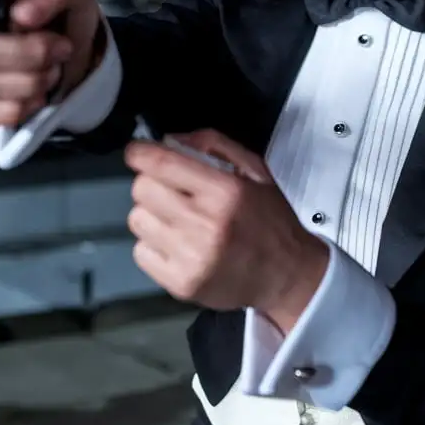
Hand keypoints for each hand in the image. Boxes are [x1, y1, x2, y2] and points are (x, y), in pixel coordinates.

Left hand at [124, 129, 329, 332]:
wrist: (288, 277)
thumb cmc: (271, 222)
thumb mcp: (255, 172)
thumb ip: (215, 145)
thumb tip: (169, 140)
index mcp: (225, 192)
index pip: (161, 163)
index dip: (140, 153)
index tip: (137, 152)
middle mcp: (205, 224)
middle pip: (141, 189)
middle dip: (152, 184)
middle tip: (171, 192)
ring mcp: (190, 257)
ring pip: (137, 220)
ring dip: (152, 216)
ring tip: (178, 222)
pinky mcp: (181, 284)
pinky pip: (140, 253)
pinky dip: (154, 246)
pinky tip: (178, 246)